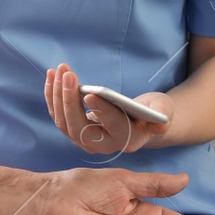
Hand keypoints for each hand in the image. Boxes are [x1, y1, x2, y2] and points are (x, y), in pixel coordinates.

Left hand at [46, 63, 173, 155]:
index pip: (112, 127)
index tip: (90, 95)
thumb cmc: (151, 112)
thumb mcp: (161, 109)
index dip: (102, 112)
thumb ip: (161, 115)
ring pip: (64, 122)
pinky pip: (58, 115)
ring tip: (60, 69)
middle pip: (80, 127)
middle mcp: (103, 145)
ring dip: (58, 94)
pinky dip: (52, 95)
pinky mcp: (74, 130)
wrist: (138, 121)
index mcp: (127, 139)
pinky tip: (52, 75)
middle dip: (71, 99)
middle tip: (69, 74)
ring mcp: (85, 140)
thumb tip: (160, 123)